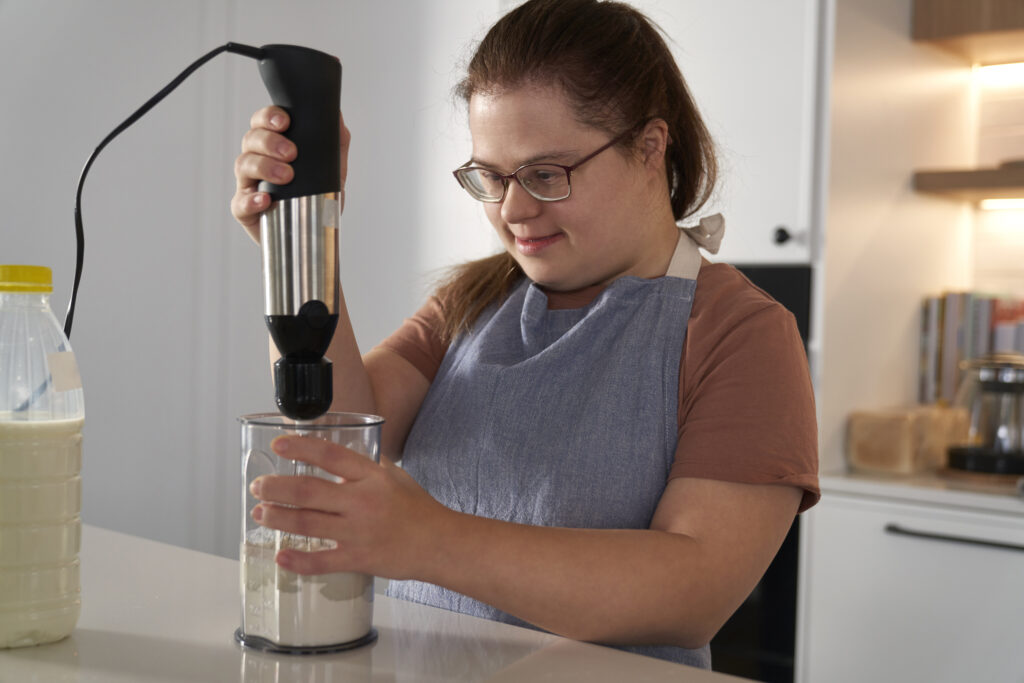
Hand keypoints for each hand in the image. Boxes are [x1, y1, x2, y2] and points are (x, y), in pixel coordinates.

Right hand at [230, 106, 350, 242]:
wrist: (315, 233)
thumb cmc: (317, 195)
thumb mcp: (332, 166)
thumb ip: (336, 140)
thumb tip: (336, 113)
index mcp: (272, 146)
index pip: (262, 122)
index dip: (269, 117)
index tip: (285, 122)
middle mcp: (256, 160)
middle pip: (251, 140)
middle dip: (269, 142)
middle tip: (291, 153)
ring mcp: (248, 185)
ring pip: (243, 165)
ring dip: (264, 167)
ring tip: (286, 176)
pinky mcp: (245, 210)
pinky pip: (241, 203)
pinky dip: (251, 200)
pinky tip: (265, 200)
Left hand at [248, 434, 448, 578]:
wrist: (439, 543)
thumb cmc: (417, 508)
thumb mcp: (394, 475)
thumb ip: (364, 467)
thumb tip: (335, 458)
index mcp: (371, 477)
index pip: (331, 456)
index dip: (302, 447)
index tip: (278, 444)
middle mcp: (362, 502)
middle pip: (309, 492)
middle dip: (276, 488)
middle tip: (258, 486)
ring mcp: (359, 532)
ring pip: (308, 524)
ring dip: (278, 518)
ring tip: (260, 513)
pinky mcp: (358, 559)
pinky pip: (322, 561)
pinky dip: (298, 561)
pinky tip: (280, 556)